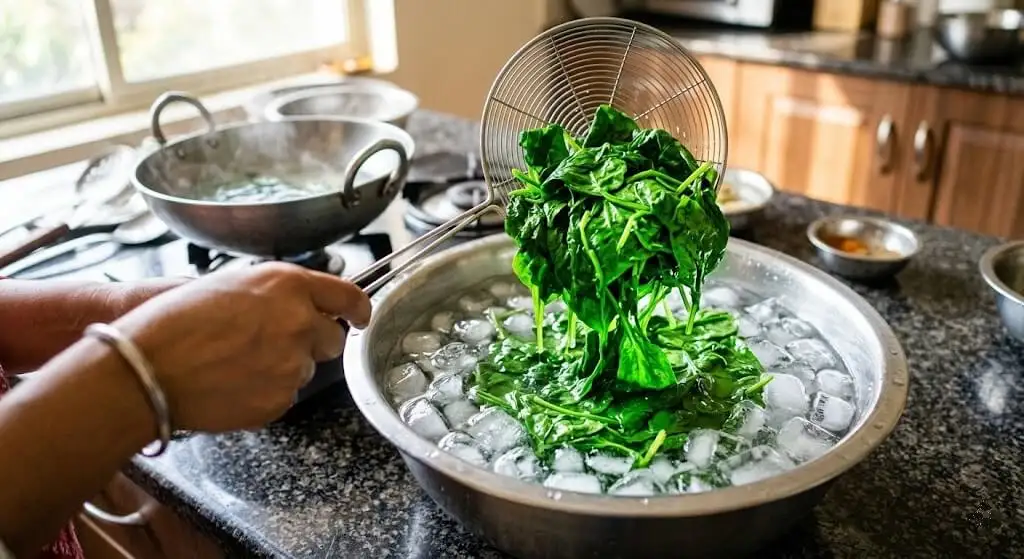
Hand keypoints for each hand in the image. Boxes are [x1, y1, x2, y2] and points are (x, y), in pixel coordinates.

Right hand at [110, 262, 369, 431]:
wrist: (144, 368)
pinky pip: (284, 396)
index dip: (359, 308)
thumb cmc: (171, 322)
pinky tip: (231, 383)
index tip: (361, 316)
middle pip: (332, 338)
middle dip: (313, 342)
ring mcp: (292, 364)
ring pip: (304, 369)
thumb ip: (273, 293)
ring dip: (282, 367)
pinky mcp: (279, 400)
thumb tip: (294, 303)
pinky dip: (265, 392)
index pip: (348, 296)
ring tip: (235, 363)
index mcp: (288, 285)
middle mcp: (299, 322)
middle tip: (272, 344)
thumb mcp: (229, 285)